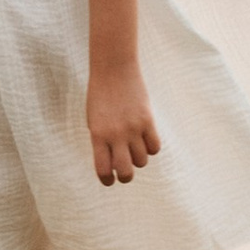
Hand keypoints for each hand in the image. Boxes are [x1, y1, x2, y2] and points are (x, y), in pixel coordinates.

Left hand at [86, 69, 161, 187]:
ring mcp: (133, 128)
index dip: (107, 180)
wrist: (113, 69)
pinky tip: (145, 139)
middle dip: (125, 176)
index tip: (110, 180)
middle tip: (125, 170)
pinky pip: (155, 147)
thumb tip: (114, 165)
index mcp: (98, 135)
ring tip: (134, 146)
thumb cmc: (100, 96)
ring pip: (142, 161)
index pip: (103, 170)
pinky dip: (151, 148)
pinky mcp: (148, 120)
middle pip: (126, 172)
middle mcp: (116, 135)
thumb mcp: (94, 121)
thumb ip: (102, 143)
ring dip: (138, 158)